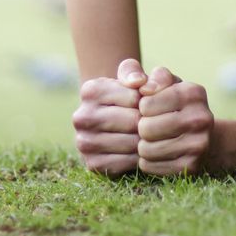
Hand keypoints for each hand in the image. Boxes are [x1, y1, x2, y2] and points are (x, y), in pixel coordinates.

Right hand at [73, 58, 147, 175]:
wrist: (115, 122)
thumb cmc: (129, 96)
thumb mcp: (132, 76)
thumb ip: (134, 71)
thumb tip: (139, 82)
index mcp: (90, 91)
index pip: (135, 98)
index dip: (149, 102)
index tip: (149, 104)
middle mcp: (81, 117)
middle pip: (132, 121)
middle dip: (149, 122)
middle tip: (154, 123)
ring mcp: (84, 142)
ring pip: (131, 143)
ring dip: (146, 141)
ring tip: (149, 136)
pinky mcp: (92, 164)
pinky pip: (126, 163)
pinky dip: (139, 159)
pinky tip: (140, 150)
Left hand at [135, 66, 214, 176]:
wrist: (200, 134)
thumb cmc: (169, 102)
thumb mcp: (158, 82)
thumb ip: (139, 72)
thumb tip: (142, 86)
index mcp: (193, 92)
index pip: (146, 104)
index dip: (141, 107)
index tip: (149, 107)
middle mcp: (201, 118)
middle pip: (145, 128)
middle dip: (140, 127)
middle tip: (147, 126)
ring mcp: (199, 145)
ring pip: (147, 149)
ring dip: (142, 145)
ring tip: (150, 139)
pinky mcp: (191, 167)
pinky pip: (150, 166)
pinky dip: (146, 161)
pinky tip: (155, 152)